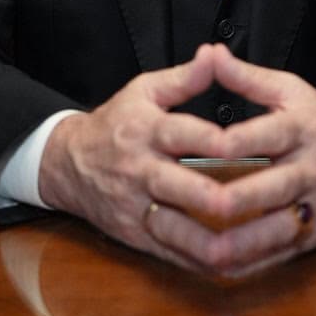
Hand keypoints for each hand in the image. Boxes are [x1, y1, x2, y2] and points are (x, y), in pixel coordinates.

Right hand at [38, 44, 245, 271]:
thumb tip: (214, 53)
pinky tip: (237, 262)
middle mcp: (139, 171)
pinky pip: (174, 254)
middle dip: (211, 197)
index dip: (208, 139)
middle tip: (249, 202)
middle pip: (176, 187)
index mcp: (144, 131)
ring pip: (176, 232)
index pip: (178, 133)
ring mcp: (137, 208)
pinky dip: (204, 261)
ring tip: (247, 243)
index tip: (238, 144)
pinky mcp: (138, 236)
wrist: (66, 164)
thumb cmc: (115, 123)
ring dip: (215, 240)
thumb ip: (184, 78)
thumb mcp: (144, 90)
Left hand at [185, 44, 315, 277]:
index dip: (236, 141)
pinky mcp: (314, 234)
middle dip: (237, 199)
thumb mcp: (290, 90)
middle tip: (202, 204)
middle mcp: (312, 169)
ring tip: (205, 248)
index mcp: (303, 128)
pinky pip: (280, 254)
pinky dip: (251, 263)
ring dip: (242, 242)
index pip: (268, 135)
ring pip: (278, 230)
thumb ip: (246, 77)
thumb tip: (210, 53)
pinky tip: (220, 266)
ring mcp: (315, 205)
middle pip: (273, 188)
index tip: (205, 146)